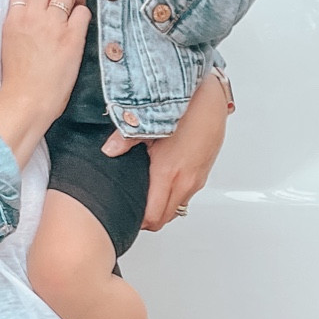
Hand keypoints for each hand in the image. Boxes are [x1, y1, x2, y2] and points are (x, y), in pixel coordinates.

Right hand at [0, 0, 88, 165]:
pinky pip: (83, 12)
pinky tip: (81, 22)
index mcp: (13, 20)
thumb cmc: (18, 82)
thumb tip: (33, 19)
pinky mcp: (72, 38)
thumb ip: (20, 27)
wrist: (26, 101)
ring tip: (76, 1)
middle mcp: (32, 17)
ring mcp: (53, 25)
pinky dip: (84, 13)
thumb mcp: (10, 45)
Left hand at [101, 72, 229, 230]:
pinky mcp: (204, 172)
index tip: (127, 213)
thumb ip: (125, 139)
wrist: (210, 97)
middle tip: (134, 207)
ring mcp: (197, 178)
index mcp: (168, 173)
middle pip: (165, 219)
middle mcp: (185, 181)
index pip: (152, 217)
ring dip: (162, 207)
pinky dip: (174, 195)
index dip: (138, 221)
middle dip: (148, 218)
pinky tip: (165, 179)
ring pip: (177, 208)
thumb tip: (108, 151)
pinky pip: (187, 195)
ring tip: (148, 193)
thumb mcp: (149, 123)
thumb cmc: (185, 108)